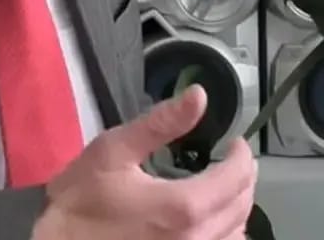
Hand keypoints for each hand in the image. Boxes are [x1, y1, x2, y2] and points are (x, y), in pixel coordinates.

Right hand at [32, 85, 256, 239]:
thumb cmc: (81, 199)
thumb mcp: (114, 150)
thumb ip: (161, 123)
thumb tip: (199, 96)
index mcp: (183, 206)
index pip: (236, 178)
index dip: (241, 155)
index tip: (234, 142)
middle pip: (242, 207)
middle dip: (243, 178)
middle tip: (233, 160)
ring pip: (237, 235)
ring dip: (237, 209)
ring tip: (225, 188)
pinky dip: (226, 234)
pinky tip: (212, 223)